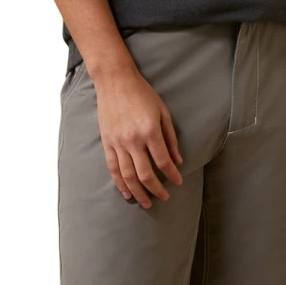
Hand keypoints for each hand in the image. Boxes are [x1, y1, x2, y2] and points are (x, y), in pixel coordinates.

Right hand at [95, 67, 183, 206]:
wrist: (115, 81)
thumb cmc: (143, 94)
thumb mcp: (163, 112)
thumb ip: (170, 138)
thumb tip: (178, 161)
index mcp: (150, 131)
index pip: (163, 161)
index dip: (172, 175)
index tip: (177, 182)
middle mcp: (133, 140)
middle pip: (145, 174)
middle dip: (156, 190)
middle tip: (164, 197)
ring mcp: (118, 143)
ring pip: (127, 175)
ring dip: (137, 192)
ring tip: (145, 202)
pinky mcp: (107, 143)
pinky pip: (113, 168)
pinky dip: (119, 183)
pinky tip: (126, 192)